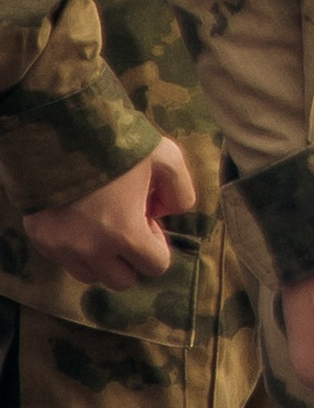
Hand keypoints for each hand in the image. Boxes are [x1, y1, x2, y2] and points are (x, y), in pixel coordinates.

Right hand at [24, 137, 194, 288]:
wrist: (56, 127)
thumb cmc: (114, 142)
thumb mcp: (165, 157)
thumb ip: (180, 191)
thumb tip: (167, 213)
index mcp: (126, 234)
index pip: (156, 266)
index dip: (157, 244)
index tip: (147, 219)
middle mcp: (91, 250)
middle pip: (122, 280)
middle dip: (131, 258)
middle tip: (125, 224)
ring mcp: (61, 247)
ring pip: (89, 275)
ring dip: (101, 258)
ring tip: (100, 224)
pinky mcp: (38, 238)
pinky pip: (62, 259)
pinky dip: (74, 248)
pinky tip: (77, 219)